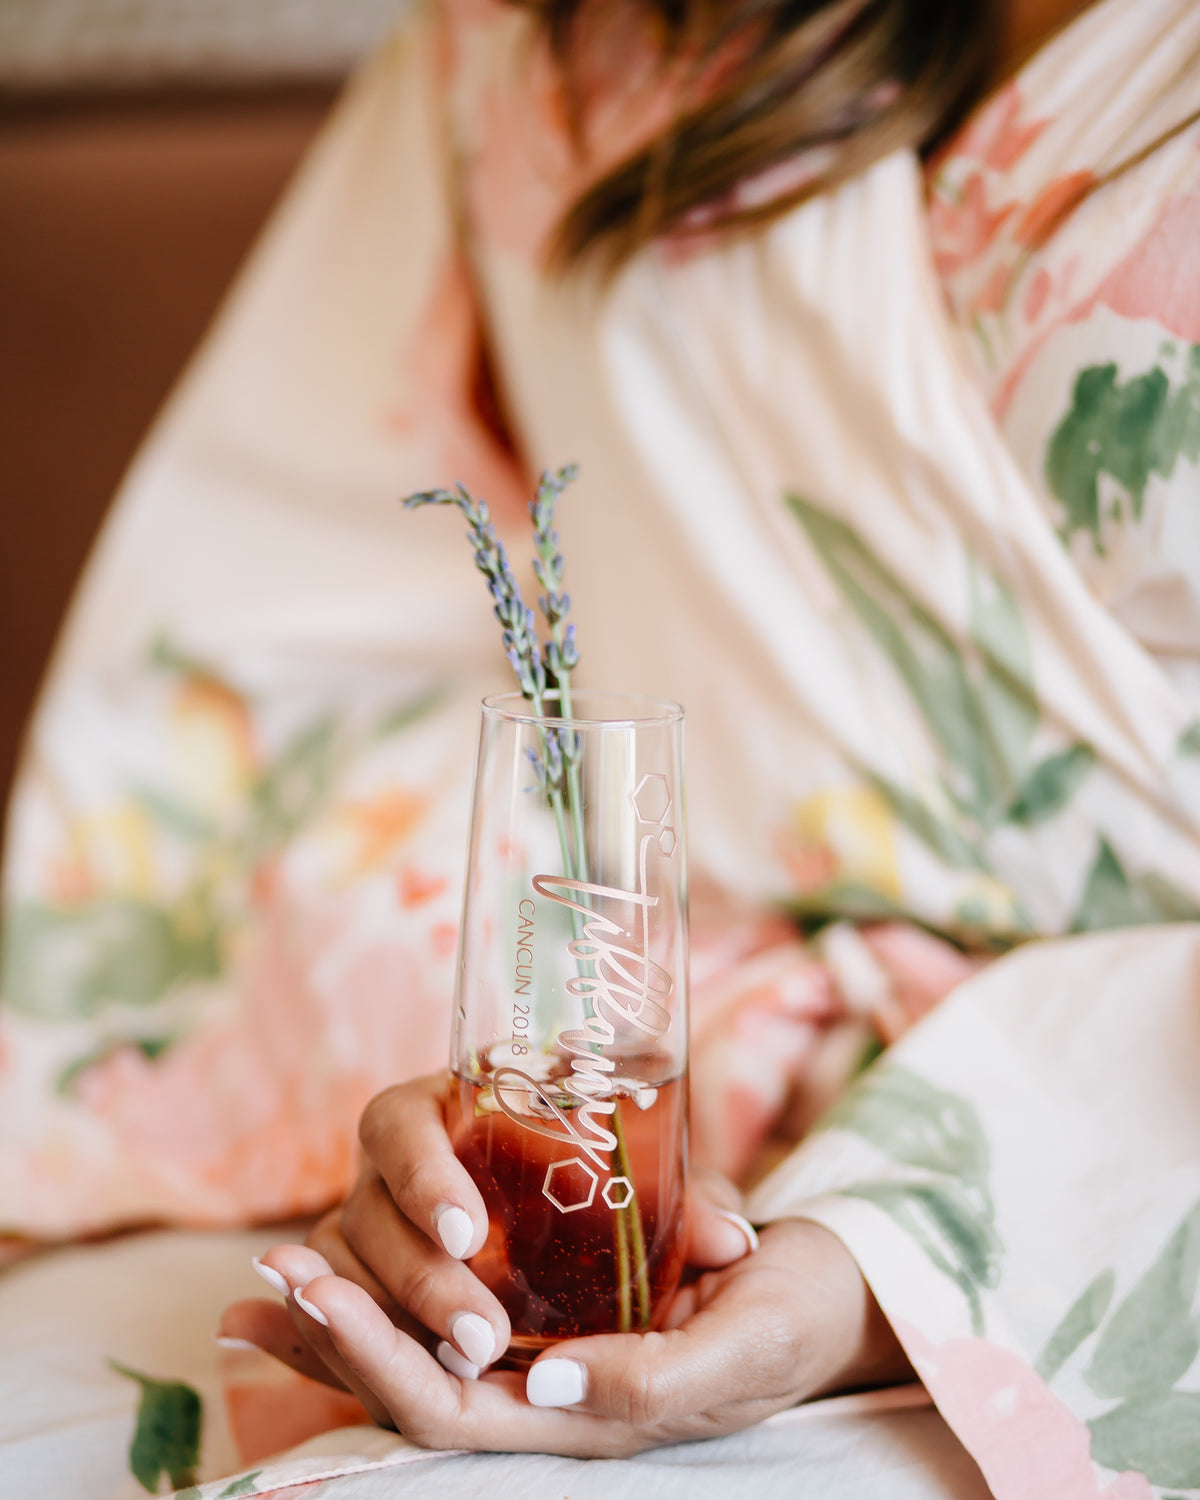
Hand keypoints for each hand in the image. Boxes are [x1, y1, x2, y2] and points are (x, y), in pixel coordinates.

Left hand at [219, 1074, 908, 1454]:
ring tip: (273, 1272)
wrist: (834, 1289)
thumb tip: (543, 1387)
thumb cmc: (798, 1316)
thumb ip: (652, 1378)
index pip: (452, 1409)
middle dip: (340, 1335)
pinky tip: (343, 1255)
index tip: (318, 1294)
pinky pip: (462, 1306)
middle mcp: (553, 1395)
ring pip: (428, 1350)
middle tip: (272, 1274)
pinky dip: (395, 1292)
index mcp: (589, 1418)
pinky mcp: (562, 1305)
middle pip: (419, 1385)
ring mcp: (552, 1352)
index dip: (376, 1359)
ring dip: (351, 1314)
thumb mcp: (748, 1346)